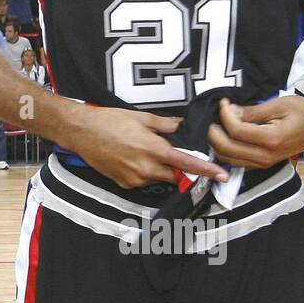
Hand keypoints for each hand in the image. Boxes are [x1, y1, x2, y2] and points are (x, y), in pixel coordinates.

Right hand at [60, 105, 227, 189]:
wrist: (81, 132)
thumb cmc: (110, 120)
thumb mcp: (141, 118)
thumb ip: (166, 125)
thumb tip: (185, 126)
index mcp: (154, 149)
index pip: (188, 163)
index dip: (207, 170)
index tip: (222, 174)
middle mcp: (146, 168)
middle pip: (177, 176)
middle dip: (182, 170)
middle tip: (178, 157)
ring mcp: (134, 179)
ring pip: (159, 179)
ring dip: (161, 170)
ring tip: (145, 152)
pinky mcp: (124, 184)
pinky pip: (143, 182)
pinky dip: (145, 173)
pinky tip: (132, 159)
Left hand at [208, 96, 303, 168]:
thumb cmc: (303, 112)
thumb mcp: (277, 105)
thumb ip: (252, 112)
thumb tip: (229, 111)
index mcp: (272, 140)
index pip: (236, 131)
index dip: (225, 115)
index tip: (225, 102)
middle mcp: (266, 156)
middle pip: (227, 149)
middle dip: (215, 132)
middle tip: (216, 115)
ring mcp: (265, 163)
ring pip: (229, 159)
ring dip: (218, 143)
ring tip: (219, 124)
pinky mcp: (263, 164)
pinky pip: (238, 161)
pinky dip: (227, 151)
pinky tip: (226, 136)